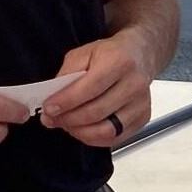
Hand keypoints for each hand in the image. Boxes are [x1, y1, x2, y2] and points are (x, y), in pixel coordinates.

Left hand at [41, 31, 155, 146]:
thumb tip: (53, 100)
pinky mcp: (143, 118)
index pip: (90, 88)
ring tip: (67, 124)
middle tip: (51, 118)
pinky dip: (93, 138)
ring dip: (79, 131)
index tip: (48, 108)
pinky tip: (83, 128)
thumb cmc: (111, 54)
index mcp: (120, 61)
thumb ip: (67, 74)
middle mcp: (135, 83)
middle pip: (95, 112)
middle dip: (67, 119)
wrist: (139, 55)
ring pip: (105, 130)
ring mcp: (141, 103)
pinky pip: (114, 138)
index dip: (66, 102)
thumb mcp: (84, 53)